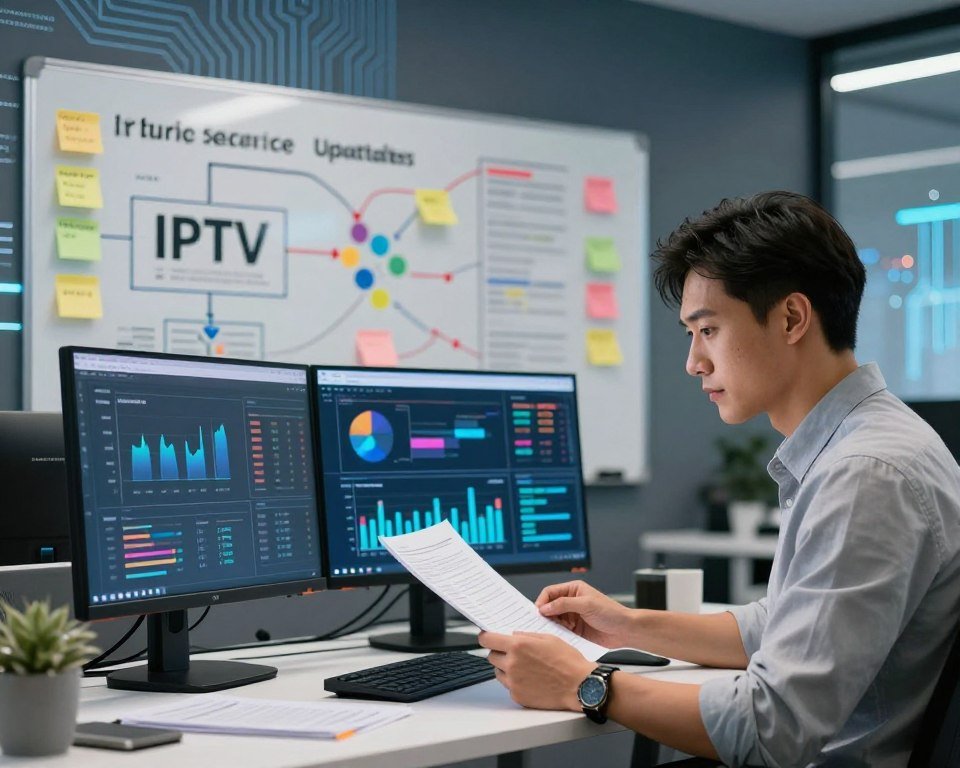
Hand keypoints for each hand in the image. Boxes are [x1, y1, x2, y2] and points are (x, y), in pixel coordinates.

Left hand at [479, 631, 594, 710]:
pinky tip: (530, 679)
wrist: (579, 686)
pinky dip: (515, 682)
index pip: (487, 640)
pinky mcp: (518, 696)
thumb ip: (526, 635)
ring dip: (505, 667)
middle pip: (491, 656)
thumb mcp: (548, 638)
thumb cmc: (568, 661)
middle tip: (512, 652)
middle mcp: (512, 664)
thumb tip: (513, 635)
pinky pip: (508, 686)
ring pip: (498, 672)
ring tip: (525, 667)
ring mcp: (513, 682)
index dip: (485, 637)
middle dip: (499, 652)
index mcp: (518, 646)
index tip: (487, 637)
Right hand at [535, 580, 634, 648]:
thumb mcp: (586, 605)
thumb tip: (545, 607)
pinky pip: (561, 630)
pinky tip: (560, 637)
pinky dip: (558, 634)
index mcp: (574, 589)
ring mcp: (573, 616)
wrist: (625, 630)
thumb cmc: (611, 613)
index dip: (542, 601)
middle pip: (550, 606)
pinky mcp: (575, 629)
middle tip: (540, 624)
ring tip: (552, 631)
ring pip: (554, 619)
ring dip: (551, 625)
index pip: (550, 592)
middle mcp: (571, 601)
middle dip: (545, 614)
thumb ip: (564, 604)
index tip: (538, 612)